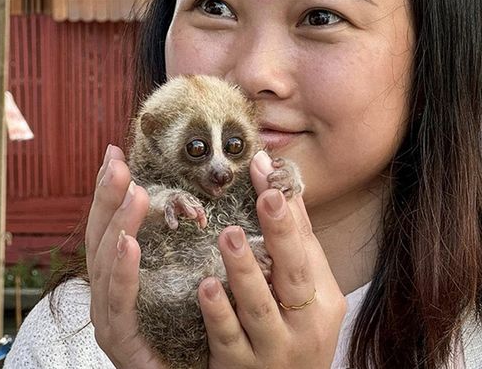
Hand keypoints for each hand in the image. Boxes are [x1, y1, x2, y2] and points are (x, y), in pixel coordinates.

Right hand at [85, 145, 166, 367]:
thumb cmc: (188, 334)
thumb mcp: (181, 282)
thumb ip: (177, 249)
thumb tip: (191, 203)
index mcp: (118, 276)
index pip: (109, 226)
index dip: (108, 191)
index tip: (114, 154)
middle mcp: (106, 293)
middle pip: (100, 238)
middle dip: (106, 198)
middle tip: (115, 162)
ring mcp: (108, 316)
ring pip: (105, 264)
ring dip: (117, 225)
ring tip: (129, 192)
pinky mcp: (120, 339)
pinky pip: (119, 302)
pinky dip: (122, 271)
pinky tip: (128, 243)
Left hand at [199, 150, 346, 368]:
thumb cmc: (293, 332)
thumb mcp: (304, 293)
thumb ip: (292, 242)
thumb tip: (277, 180)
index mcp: (321, 299)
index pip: (306, 247)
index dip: (289, 212)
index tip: (269, 176)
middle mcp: (304, 324)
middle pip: (294, 275)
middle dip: (282, 234)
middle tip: (265, 197)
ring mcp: (273, 349)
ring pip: (259, 307)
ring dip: (245, 271)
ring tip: (228, 236)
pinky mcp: (241, 367)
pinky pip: (228, 338)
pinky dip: (219, 312)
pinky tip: (206, 288)